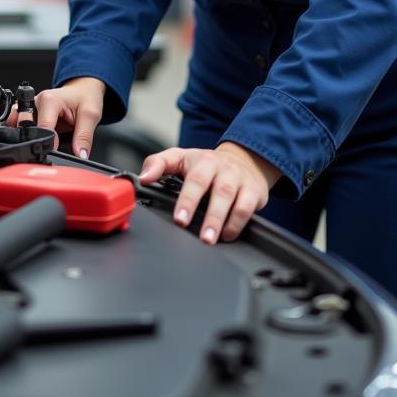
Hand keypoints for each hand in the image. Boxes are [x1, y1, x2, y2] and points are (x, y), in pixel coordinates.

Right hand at [12, 77, 104, 158]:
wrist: (81, 89)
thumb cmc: (85, 97)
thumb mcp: (91, 115)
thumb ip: (84, 136)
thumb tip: (80, 154)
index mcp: (50, 100)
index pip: (43, 127)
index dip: (49, 143)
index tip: (56, 152)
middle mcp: (37, 101)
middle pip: (25, 126)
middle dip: (33, 140)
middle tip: (46, 149)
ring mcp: (31, 107)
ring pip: (18, 124)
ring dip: (24, 135)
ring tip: (37, 143)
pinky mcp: (29, 112)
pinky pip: (17, 123)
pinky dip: (20, 132)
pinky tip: (28, 138)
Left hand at [138, 141, 280, 243]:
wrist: (245, 161)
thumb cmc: (207, 164)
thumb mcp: (180, 158)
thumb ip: (158, 164)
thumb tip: (143, 178)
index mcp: (198, 159)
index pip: (185, 172)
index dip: (177, 191)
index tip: (175, 214)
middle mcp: (219, 166)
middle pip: (206, 184)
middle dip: (194, 204)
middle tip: (183, 223)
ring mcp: (237, 178)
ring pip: (228, 197)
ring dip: (218, 219)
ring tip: (208, 239)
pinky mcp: (253, 191)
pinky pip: (246, 208)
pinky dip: (236, 224)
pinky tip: (226, 235)